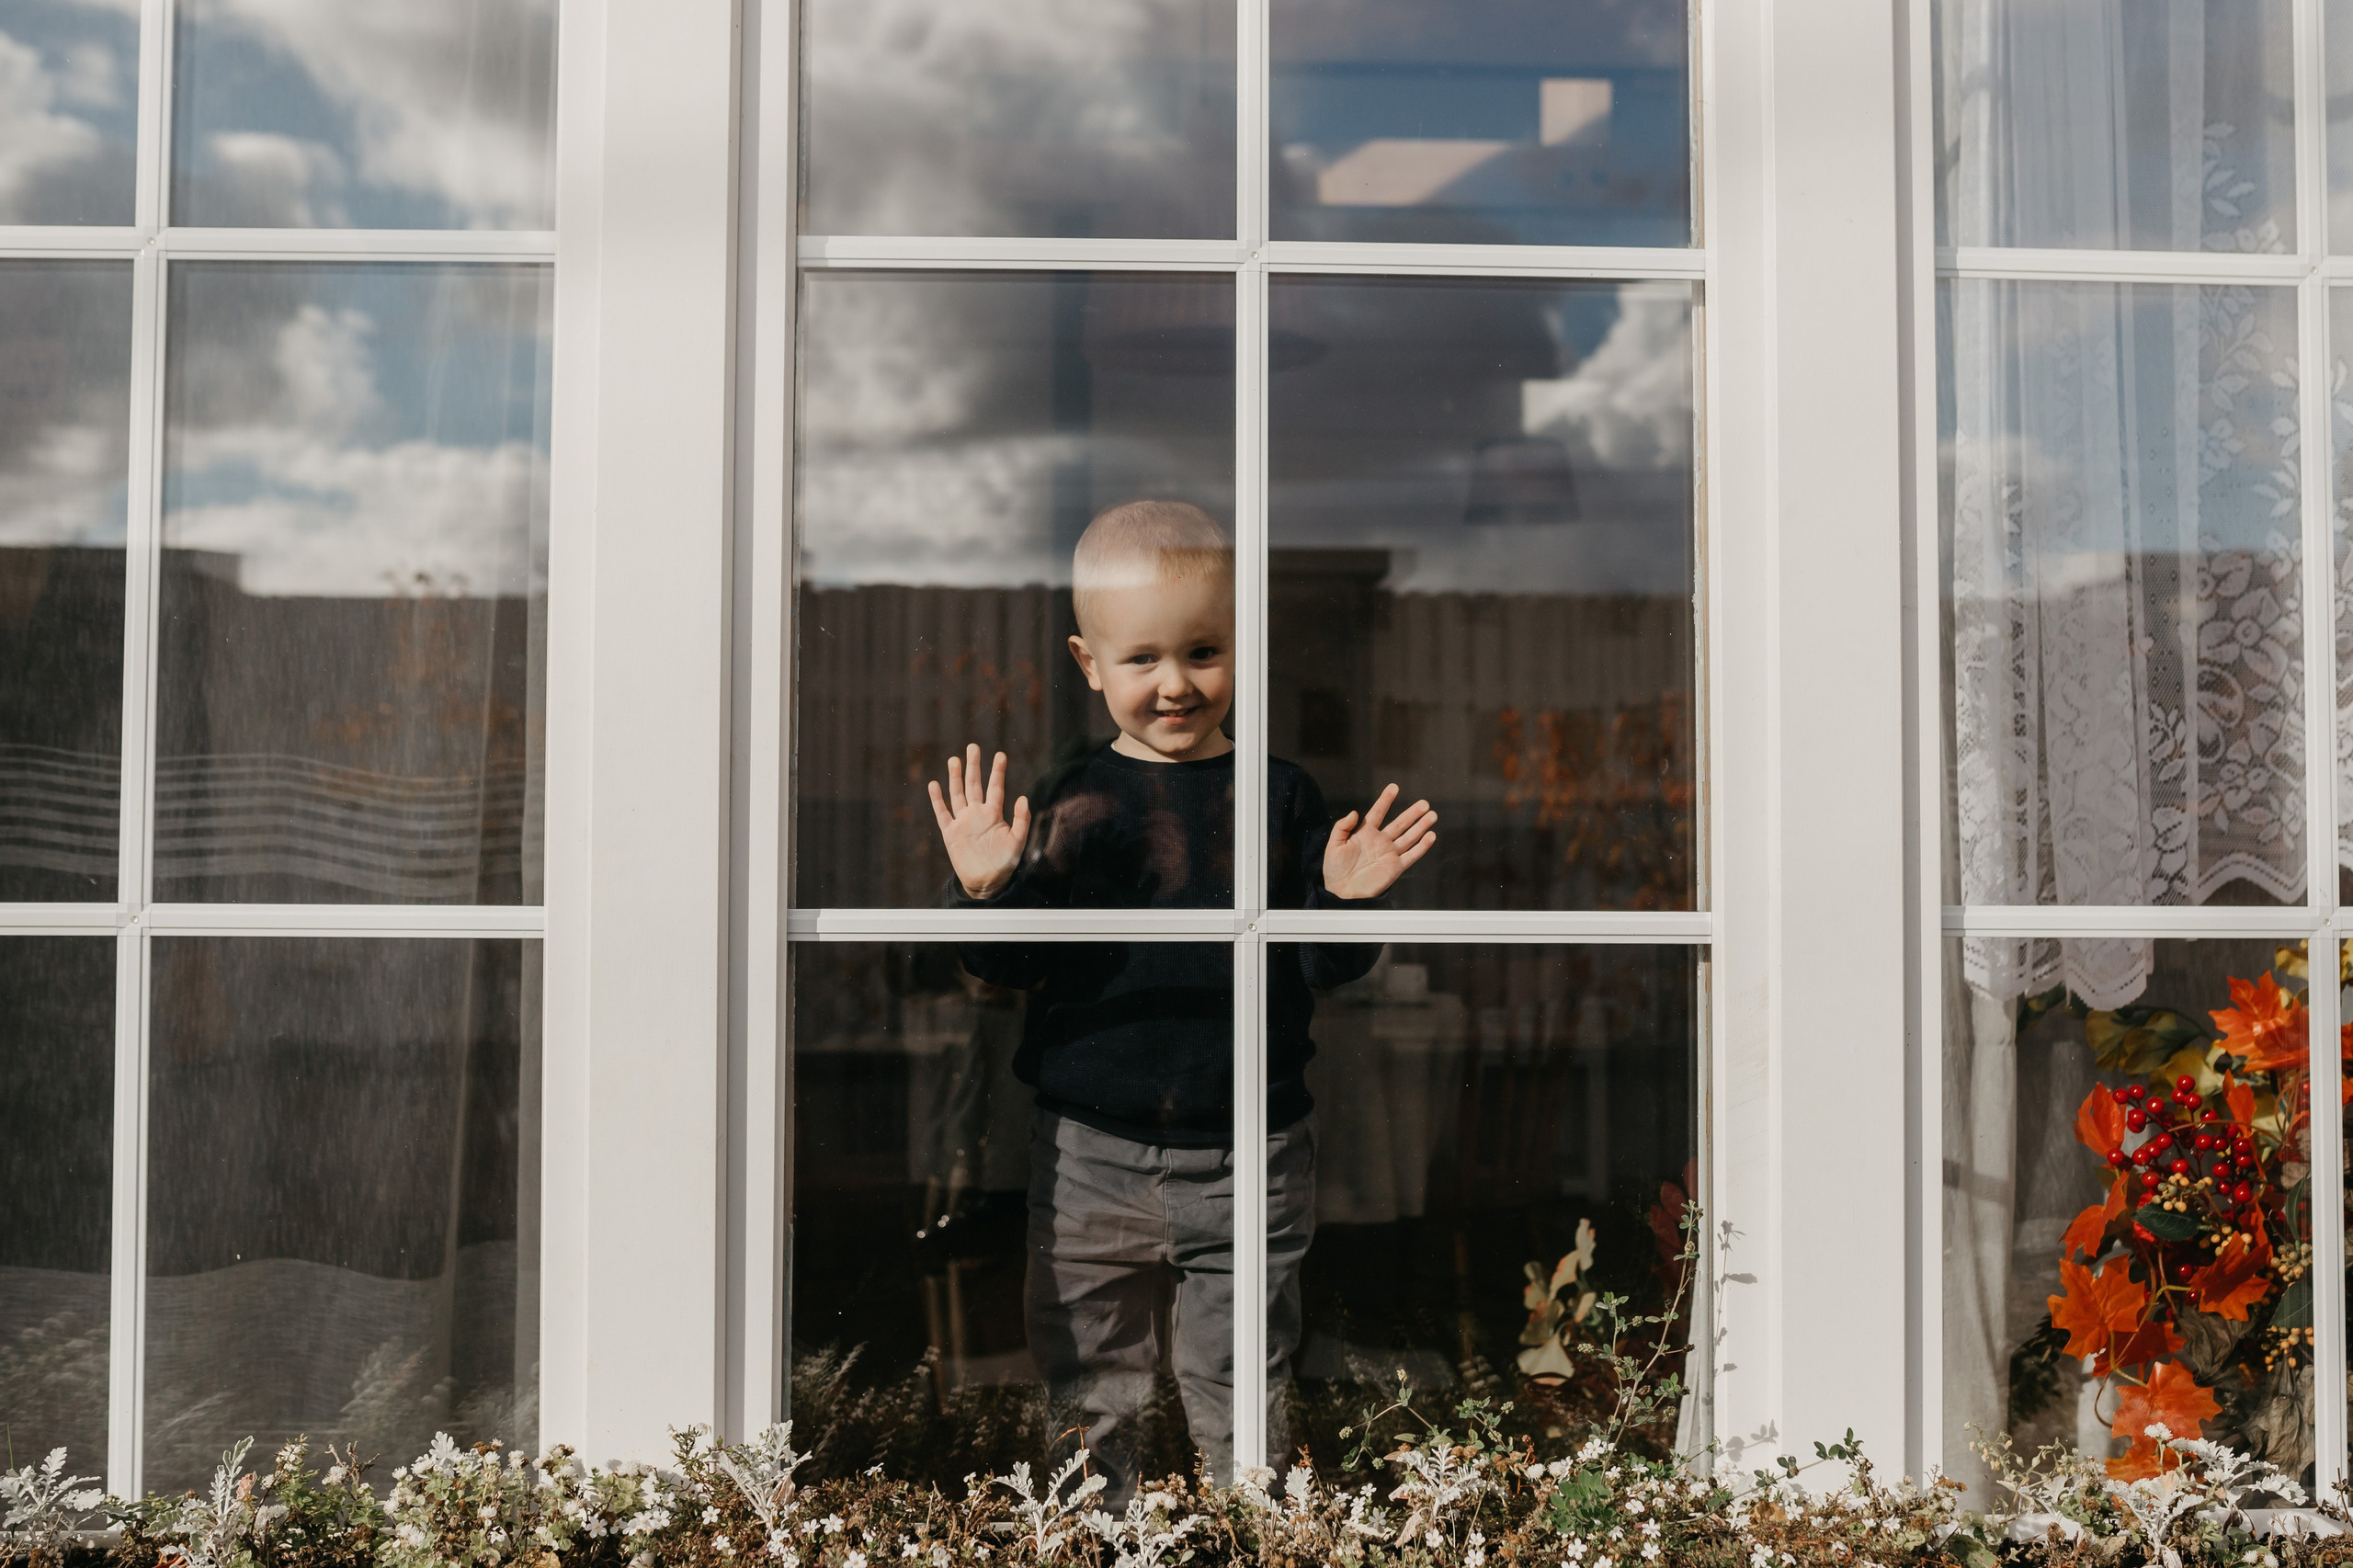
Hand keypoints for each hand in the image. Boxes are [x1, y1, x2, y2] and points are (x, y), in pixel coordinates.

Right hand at [928, 745, 1031, 899]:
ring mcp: (963, 822)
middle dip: (974, 766)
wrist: (987, 882)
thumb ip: (1021, 820)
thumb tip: (1023, 798)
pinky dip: (937, 800)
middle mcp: (977, 814)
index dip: (997, 771)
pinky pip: (942, 813)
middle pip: (974, 785)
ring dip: (956, 777)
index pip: (995, 787)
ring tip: (954, 760)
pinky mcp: (950, 833)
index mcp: (994, 814)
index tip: (1000, 755)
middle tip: (973, 747)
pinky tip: (934, 785)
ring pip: (958, 794)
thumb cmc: (1004, 863)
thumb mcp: (1018, 842)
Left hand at [1322, 783, 1436, 900]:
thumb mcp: (1334, 845)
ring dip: (1421, 826)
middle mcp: (1380, 841)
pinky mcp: (1395, 867)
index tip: (1394, 788)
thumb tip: (1354, 812)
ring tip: (1432, 815)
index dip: (1386, 800)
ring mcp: (1389, 854)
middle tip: (1424, 803)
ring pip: (1409, 837)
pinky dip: (1422, 846)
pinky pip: (1412, 855)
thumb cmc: (1334, 869)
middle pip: (1399, 823)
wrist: (1341, 892)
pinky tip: (1431, 836)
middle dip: (1412, 813)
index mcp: (1365, 833)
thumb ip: (1342, 827)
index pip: (1378, 812)